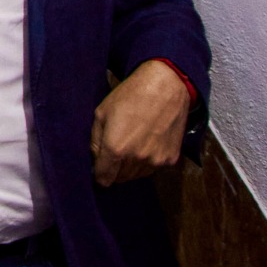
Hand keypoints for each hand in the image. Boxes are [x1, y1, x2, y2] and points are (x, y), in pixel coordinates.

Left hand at [91, 59, 193, 186]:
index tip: (99, 168)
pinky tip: (147, 143)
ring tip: (131, 145)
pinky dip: (148, 162)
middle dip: (114, 170)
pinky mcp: (171, 159)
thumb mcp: (101, 113)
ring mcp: (155, 161)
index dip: (99, 175)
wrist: (166, 87)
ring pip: (137, 176)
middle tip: (115, 152)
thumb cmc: (129, 96)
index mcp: (116, 148)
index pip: (104, 178)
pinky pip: (153, 169)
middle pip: (121, 179)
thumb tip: (96, 159)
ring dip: (131, 168)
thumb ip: (95, 140)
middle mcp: (136, 159)